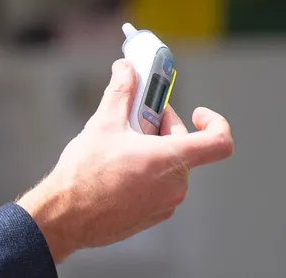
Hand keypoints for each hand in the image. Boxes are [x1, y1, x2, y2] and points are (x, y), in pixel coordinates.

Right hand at [16, 59, 233, 262]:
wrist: (66, 216)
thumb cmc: (85, 173)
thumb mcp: (104, 122)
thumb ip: (122, 91)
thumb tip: (127, 69)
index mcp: (171, 160)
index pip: (219, 142)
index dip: (215, 122)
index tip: (197, 113)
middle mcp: (175, 186)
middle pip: (186, 147)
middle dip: (163, 127)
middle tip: (135, 118)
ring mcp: (165, 204)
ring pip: (170, 166)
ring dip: (152, 149)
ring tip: (119, 145)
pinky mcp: (152, 216)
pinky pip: (159, 186)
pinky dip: (146, 170)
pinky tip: (116, 167)